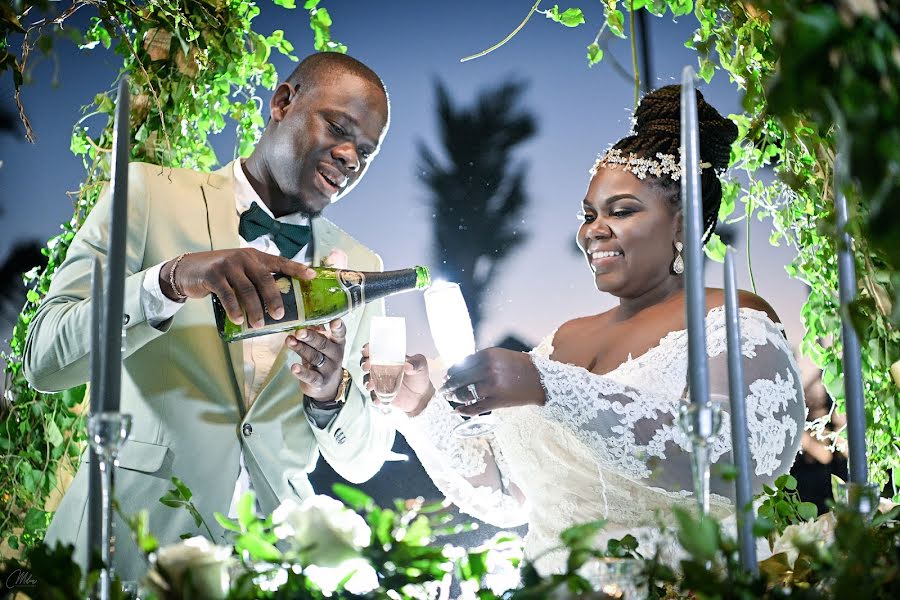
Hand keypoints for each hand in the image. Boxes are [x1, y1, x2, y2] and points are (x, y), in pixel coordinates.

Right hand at [161, 248, 315, 327]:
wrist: (188, 270)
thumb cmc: (221, 274)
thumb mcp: (241, 271)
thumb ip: (256, 281)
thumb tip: (279, 304)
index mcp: (255, 256)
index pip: (280, 261)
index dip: (296, 268)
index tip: (312, 276)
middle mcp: (243, 257)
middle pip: (264, 278)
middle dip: (274, 298)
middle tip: (280, 315)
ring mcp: (227, 265)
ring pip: (246, 289)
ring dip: (255, 308)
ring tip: (259, 324)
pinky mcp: (212, 275)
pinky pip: (226, 294)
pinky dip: (234, 308)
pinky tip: (239, 320)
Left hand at [286, 319, 346, 400]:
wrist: (328, 385)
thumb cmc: (323, 358)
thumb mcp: (324, 345)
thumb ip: (316, 333)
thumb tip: (306, 320)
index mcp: (337, 343)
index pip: (340, 334)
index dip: (338, 328)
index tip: (335, 321)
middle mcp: (335, 355)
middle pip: (323, 344)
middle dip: (311, 337)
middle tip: (299, 332)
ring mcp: (328, 369)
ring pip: (314, 357)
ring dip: (301, 349)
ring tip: (289, 341)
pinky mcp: (319, 382)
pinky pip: (310, 377)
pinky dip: (302, 373)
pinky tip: (294, 368)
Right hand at [360, 344, 434, 415]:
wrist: (421, 397)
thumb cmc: (420, 377)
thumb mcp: (421, 365)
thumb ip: (416, 363)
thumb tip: (408, 365)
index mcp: (389, 358)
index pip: (376, 350)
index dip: (368, 349)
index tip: (366, 351)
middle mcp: (382, 369)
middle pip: (366, 363)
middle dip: (364, 364)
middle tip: (367, 366)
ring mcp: (380, 381)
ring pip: (367, 379)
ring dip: (366, 381)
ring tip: (371, 385)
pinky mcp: (380, 394)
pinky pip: (373, 395)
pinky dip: (373, 398)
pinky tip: (378, 400)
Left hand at [441, 347, 544, 415]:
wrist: (541, 380)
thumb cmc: (520, 366)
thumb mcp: (500, 356)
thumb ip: (481, 360)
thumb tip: (460, 368)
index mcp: (488, 355)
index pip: (461, 364)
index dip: (451, 371)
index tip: (447, 375)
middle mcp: (488, 369)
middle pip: (459, 379)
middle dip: (448, 385)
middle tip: (443, 389)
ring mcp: (492, 386)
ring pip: (464, 393)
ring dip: (454, 396)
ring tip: (450, 397)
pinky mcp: (497, 401)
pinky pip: (475, 407)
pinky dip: (464, 410)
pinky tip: (457, 410)